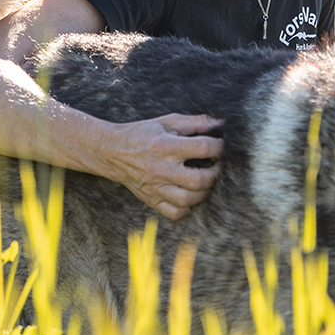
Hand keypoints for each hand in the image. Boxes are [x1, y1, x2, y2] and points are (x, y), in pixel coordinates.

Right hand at [101, 114, 224, 219]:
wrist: (112, 152)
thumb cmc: (143, 134)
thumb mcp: (167, 122)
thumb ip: (195, 122)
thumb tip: (220, 123)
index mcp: (165, 146)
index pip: (202, 148)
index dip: (219, 147)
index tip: (222, 146)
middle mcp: (160, 169)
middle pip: (198, 180)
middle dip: (215, 174)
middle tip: (217, 166)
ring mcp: (155, 188)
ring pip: (188, 200)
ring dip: (204, 192)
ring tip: (207, 181)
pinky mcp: (151, 200)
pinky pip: (174, 213)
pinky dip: (188, 208)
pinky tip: (192, 197)